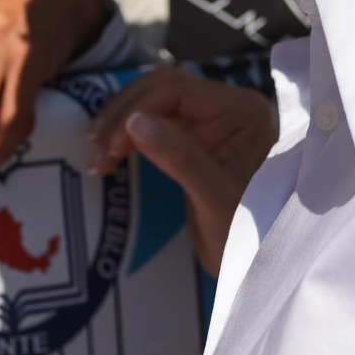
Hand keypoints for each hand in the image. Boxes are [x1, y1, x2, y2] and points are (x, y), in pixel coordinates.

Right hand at [89, 70, 278, 274]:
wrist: (257, 267)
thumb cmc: (246, 236)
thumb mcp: (214, 199)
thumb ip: (180, 158)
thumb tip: (134, 121)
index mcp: (242, 110)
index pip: (177, 89)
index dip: (136, 110)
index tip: (110, 147)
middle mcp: (229, 106)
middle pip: (162, 87)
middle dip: (124, 114)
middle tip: (97, 150)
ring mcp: (212, 120)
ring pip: (154, 100)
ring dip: (122, 121)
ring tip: (99, 154)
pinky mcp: (196, 137)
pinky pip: (155, 120)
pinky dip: (129, 133)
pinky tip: (111, 152)